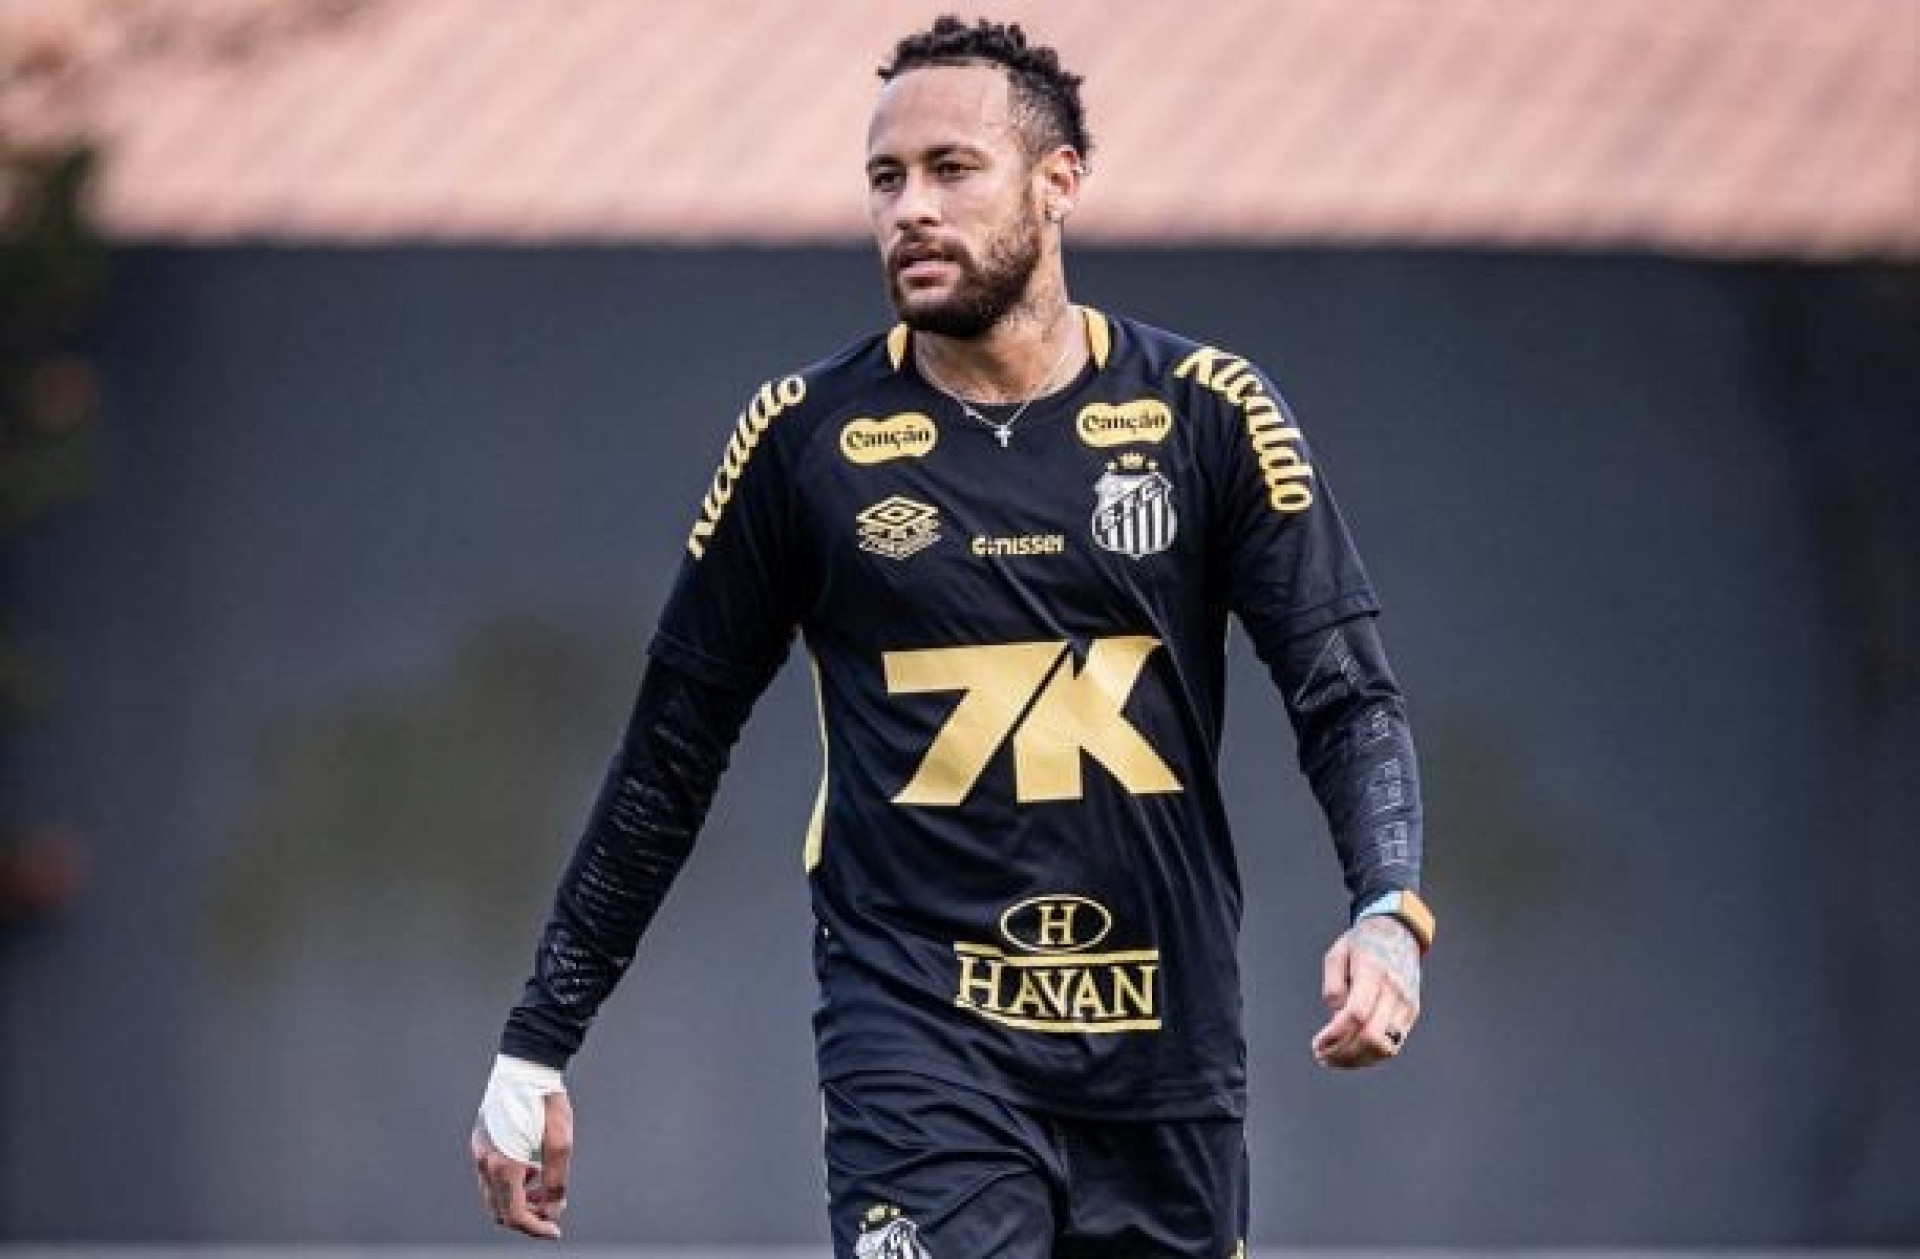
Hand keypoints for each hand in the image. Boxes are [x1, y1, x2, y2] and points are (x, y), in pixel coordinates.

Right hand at [471, 1057, 572, 1238]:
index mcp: (502, 1164)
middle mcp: (484, 1161)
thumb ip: (557, 1181)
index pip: (514, 1214)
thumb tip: (553, 1210)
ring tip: (543, 1190)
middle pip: (500, 1210)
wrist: (526, 1067)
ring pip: (493, 1196)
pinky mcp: (480, 1142)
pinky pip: (490, 1177)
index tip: (554, 1231)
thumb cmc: (546, 1100)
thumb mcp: (560, 1142)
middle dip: (527, 1217)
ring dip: (517, 1201)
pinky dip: (510, 1185)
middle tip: (551, 1212)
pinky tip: (530, 1170)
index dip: (536, 1228)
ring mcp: (479, 1151)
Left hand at [1312, 915, 1421, 1068]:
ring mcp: (1406, 1004)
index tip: (1317, 1044)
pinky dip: (1372, 1056)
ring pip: (1385, 1047)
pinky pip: (1394, 1044)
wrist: (1398, 931)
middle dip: (1343, 1053)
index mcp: (1373, 973)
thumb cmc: (1363, 942)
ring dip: (1357, 1060)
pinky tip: (1353, 1055)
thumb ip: (1333, 984)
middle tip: (1322, 1056)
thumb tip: (1335, 1015)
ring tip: (1334, 1060)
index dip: (1335, 1035)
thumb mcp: (1337, 953)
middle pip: (1371, 1037)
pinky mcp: (1411, 1013)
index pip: (1356, 1015)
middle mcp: (1394, 991)